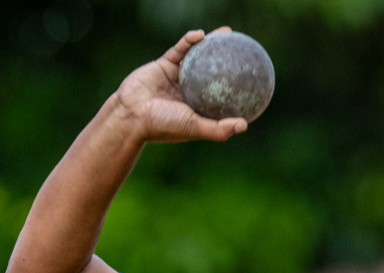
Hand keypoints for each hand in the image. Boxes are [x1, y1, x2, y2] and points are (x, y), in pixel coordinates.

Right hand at [113, 28, 248, 143]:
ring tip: (227, 34)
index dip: (237, 87)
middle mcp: (189, 91)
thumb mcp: (194, 127)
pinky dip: (189, 41)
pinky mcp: (164, 64)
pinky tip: (201, 34)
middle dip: (228, 62)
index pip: (222, 95)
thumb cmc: (163, 125)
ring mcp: (177, 77)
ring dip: (212, 45)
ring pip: (198, 58)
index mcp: (198, 107)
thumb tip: (245, 125)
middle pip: (213, 73)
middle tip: (244, 50)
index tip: (253, 78)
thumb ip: (218, 128)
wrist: (130, 114)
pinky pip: (180, 49)